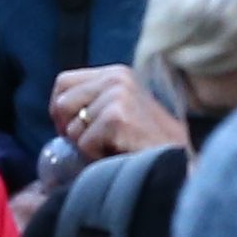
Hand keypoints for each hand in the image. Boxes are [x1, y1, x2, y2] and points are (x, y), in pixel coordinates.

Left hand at [43, 67, 187, 164]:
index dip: (59, 109)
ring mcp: (117, 96)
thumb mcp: (122, 108)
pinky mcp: (116, 117)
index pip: (63, 82)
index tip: (70, 129)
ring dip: (86, 147)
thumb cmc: (148, 142)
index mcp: (116, 73)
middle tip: (90, 145)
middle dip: (68, 130)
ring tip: (114, 148)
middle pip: (62, 104)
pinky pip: (84, 143)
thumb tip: (57, 111)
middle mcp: (116, 78)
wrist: (179, 163)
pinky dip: (95, 157)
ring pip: (72, 128)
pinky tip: (119, 153)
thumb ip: (95, 102)